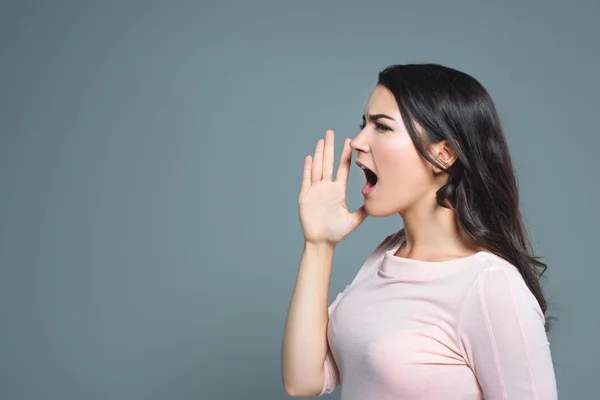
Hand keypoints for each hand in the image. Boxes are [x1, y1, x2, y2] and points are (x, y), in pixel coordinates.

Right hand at [298, 130, 367, 244]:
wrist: (321, 241)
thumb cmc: (336, 232)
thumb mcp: (353, 220)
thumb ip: (364, 211)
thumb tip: (377, 204)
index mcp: (338, 190)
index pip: (342, 168)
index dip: (345, 155)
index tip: (349, 142)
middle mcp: (327, 187)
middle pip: (328, 162)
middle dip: (330, 147)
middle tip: (331, 132)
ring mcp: (316, 190)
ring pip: (318, 167)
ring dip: (319, 154)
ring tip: (321, 140)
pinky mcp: (306, 196)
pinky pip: (307, 179)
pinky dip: (308, 168)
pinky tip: (310, 157)